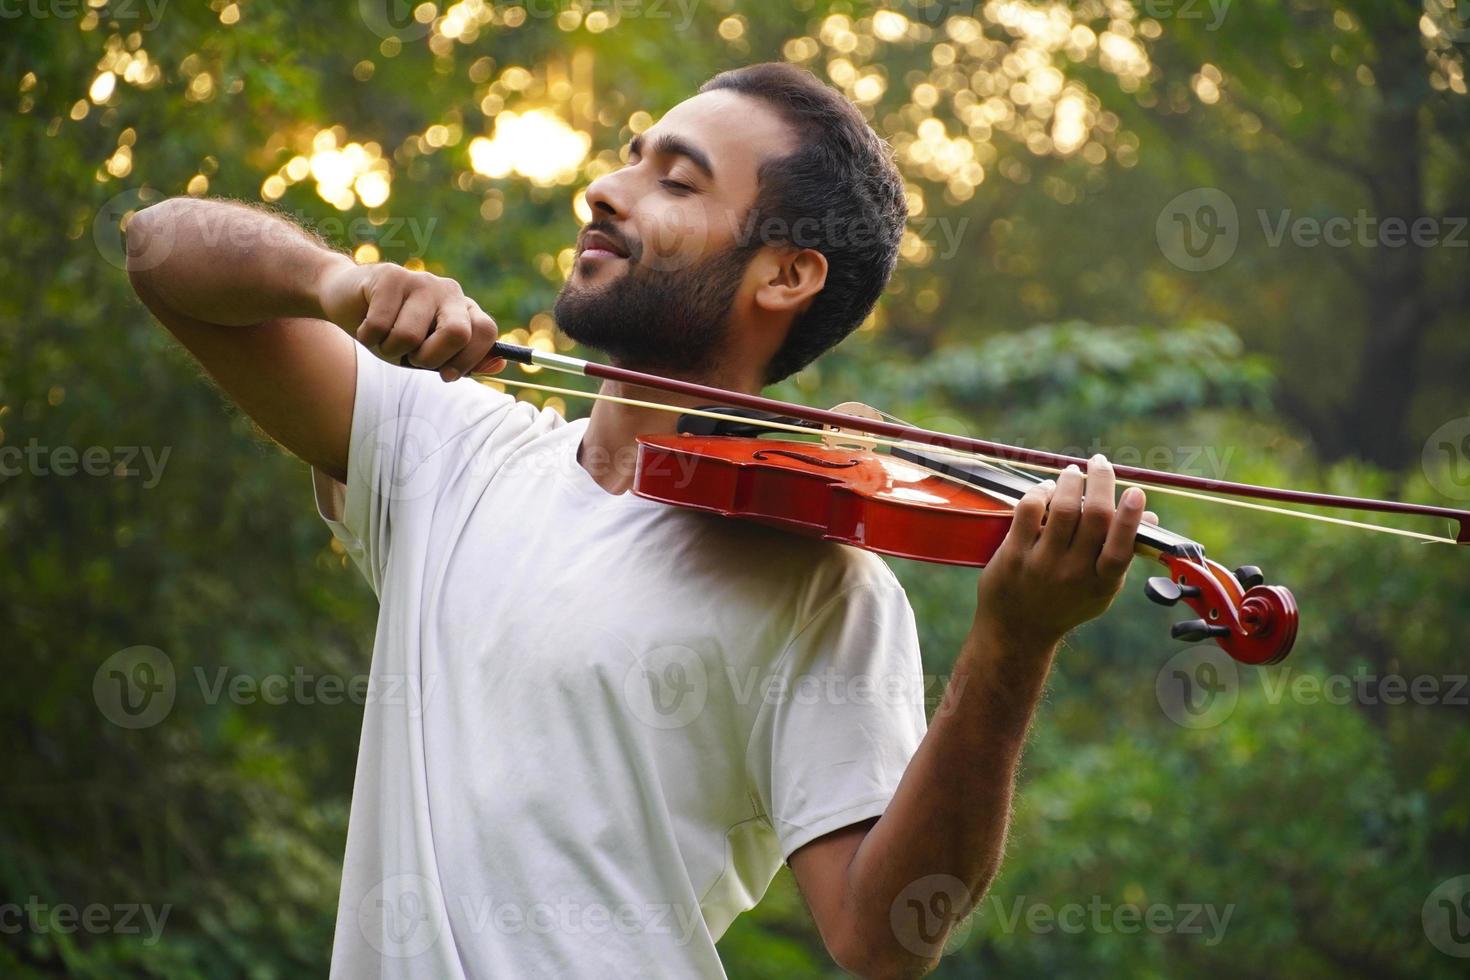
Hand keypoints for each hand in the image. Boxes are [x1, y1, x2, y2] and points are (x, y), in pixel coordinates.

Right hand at [318, 261, 503, 380]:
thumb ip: (461, 360)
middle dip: (430, 358)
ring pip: (410, 336)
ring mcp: (420, 281)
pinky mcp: (390, 276)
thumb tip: (499, 363)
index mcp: (463, 309)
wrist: (346, 298)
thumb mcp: (428, 353)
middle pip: (457, 333)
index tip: (447, 375)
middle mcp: (448, 291)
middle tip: (412, 357)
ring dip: (390, 350)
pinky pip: (380, 326)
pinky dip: (369, 338)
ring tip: (384, 337)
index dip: (469, 360)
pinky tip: (366, 325)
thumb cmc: (392, 331)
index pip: (486, 332)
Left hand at [975, 454, 1157, 648]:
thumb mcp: (1100, 588)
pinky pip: (1029, 511)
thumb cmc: (1065, 603)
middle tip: (1100, 464)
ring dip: (1070, 482)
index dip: (1130, 518)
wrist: (1018, 631)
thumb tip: (1149, 515)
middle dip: (1100, 481)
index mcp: (1102, 583)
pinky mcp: (1014, 556)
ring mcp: (1042, 565)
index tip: (1135, 491)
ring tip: (1072, 473)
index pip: (1121, 548)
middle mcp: (1074, 574)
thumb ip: (1122, 552)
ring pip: (1062, 509)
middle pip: (1093, 518)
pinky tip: (1045, 489)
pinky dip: (1040, 492)